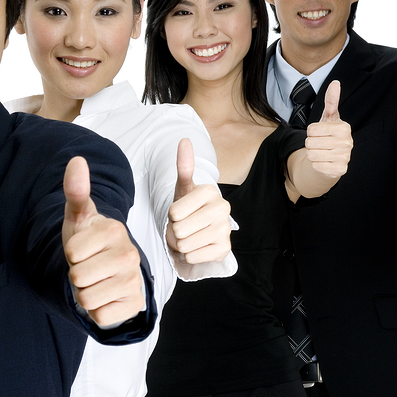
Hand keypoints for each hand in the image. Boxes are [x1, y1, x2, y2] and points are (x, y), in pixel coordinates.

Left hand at [62, 156, 143, 327]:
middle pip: (78, 277)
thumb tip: (76, 160)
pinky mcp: (135, 304)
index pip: (71, 253)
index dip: (70, 254)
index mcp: (114, 231)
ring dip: (85, 294)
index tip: (83, 249)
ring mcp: (134, 281)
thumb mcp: (79, 216)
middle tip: (89, 267)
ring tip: (96, 280)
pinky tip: (106, 296)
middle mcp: (130, 255)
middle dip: (76, 276)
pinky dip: (98, 311)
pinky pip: (100, 316)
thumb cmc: (90, 241)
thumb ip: (76, 190)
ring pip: (87, 299)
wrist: (107, 270)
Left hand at [166, 138, 231, 264]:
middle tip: (183, 227)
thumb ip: (183, 165)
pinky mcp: (225, 249)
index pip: (174, 212)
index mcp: (210, 191)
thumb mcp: (182, 188)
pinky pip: (193, 257)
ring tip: (189, 236)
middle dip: (175, 232)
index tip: (179, 212)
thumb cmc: (187, 208)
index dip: (171, 215)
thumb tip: (184, 140)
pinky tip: (197, 246)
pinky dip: (190, 255)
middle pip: (179, 229)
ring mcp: (226, 230)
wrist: (199, 231)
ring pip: (185, 245)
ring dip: (181, 244)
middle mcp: (223, 208)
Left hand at [305, 80, 351, 178]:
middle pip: (310, 141)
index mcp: (344, 127)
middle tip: (320, 144)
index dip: (311, 132)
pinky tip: (323, 162)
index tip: (320, 133)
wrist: (331, 160)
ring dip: (312, 154)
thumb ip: (331, 101)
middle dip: (310, 143)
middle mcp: (348, 142)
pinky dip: (315, 164)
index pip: (311, 129)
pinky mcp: (340, 170)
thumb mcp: (328, 118)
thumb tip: (335, 82)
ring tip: (321, 152)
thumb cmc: (328, 136)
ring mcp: (345, 157)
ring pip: (311, 154)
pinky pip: (315, 165)